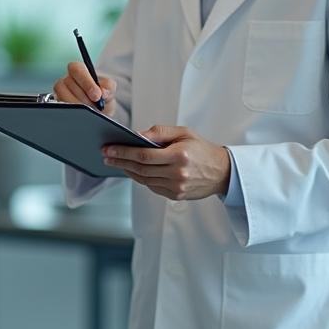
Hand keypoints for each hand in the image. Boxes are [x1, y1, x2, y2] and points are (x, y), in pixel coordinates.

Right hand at [53, 61, 116, 115]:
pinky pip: (63, 109)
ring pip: (64, 97)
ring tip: (90, 110)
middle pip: (70, 84)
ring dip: (79, 105)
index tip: (97, 96)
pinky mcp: (59, 105)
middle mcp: (67, 80)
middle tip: (96, 106)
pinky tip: (83, 115)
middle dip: (85, 97)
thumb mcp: (109, 90)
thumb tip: (103, 92)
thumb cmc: (102, 97)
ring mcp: (60, 93)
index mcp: (79, 70)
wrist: (99, 112)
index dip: (86, 82)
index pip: (76, 68)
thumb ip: (109, 87)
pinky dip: (75, 113)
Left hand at [102, 125, 230, 200]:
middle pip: (140, 169)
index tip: (108, 149)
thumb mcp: (184, 133)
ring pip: (144, 180)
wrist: (223, 171)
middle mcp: (178, 173)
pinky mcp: (176, 196)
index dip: (123, 152)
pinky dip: (141, 178)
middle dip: (120, 161)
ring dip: (128, 171)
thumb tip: (137, 135)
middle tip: (106, 155)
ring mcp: (177, 187)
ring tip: (116, 162)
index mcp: (179, 155)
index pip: (144, 155)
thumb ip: (160, 133)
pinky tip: (133, 170)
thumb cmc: (202, 148)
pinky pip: (152, 187)